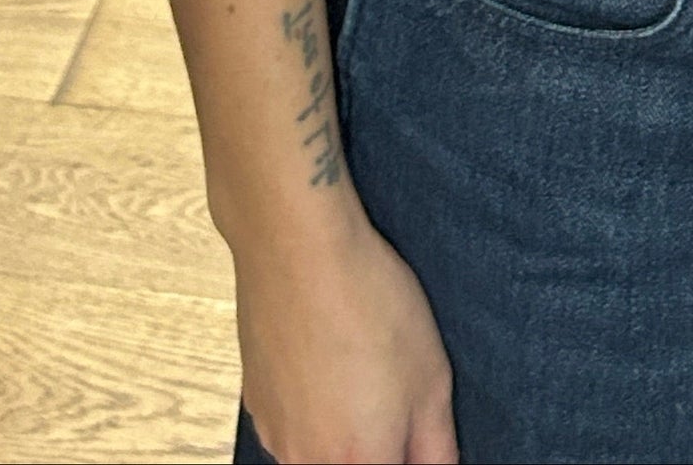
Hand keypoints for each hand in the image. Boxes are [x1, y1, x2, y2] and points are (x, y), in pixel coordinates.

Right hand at [234, 204, 459, 464]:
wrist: (297, 249)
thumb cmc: (367, 302)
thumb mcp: (432, 376)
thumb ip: (437, 445)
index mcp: (359, 462)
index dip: (411, 453)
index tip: (416, 431)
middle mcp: (307, 461)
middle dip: (380, 444)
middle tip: (395, 395)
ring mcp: (275, 435)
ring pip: (321, 452)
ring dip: (345, 428)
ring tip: (362, 367)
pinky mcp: (256, 404)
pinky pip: (294, 425)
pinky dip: (314, 406)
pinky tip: (329, 357)